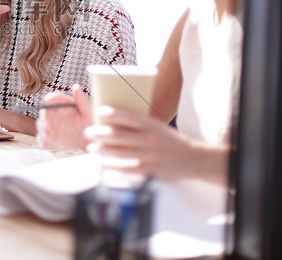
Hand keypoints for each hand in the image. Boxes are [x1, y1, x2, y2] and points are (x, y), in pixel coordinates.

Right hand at [36, 84, 91, 149]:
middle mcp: (55, 112)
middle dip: (44, 117)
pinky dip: (41, 140)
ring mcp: (51, 123)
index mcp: (64, 103)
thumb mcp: (88, 111)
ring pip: (41, 124)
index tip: (48, 100)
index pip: (55, 98)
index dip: (51, 98)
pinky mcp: (50, 135)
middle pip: (45, 111)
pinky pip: (42, 136)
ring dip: (42, 129)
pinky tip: (44, 145)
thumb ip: (81, 99)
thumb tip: (76, 86)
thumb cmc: (91, 122)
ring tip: (46, 136)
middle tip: (47, 125)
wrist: (90, 139)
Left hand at [86, 106, 228, 182]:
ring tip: (92, 148)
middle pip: (120, 136)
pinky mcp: (150, 170)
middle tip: (88, 132)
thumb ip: (139, 124)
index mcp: (151, 125)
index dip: (113, 113)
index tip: (99, 111)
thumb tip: (115, 119)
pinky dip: (115, 168)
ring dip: (103, 151)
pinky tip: (105, 166)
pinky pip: (129, 169)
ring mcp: (149, 155)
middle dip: (101, 134)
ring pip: (121, 153)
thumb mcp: (157, 127)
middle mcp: (149, 139)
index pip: (129, 117)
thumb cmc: (170, 140)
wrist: (192, 158)